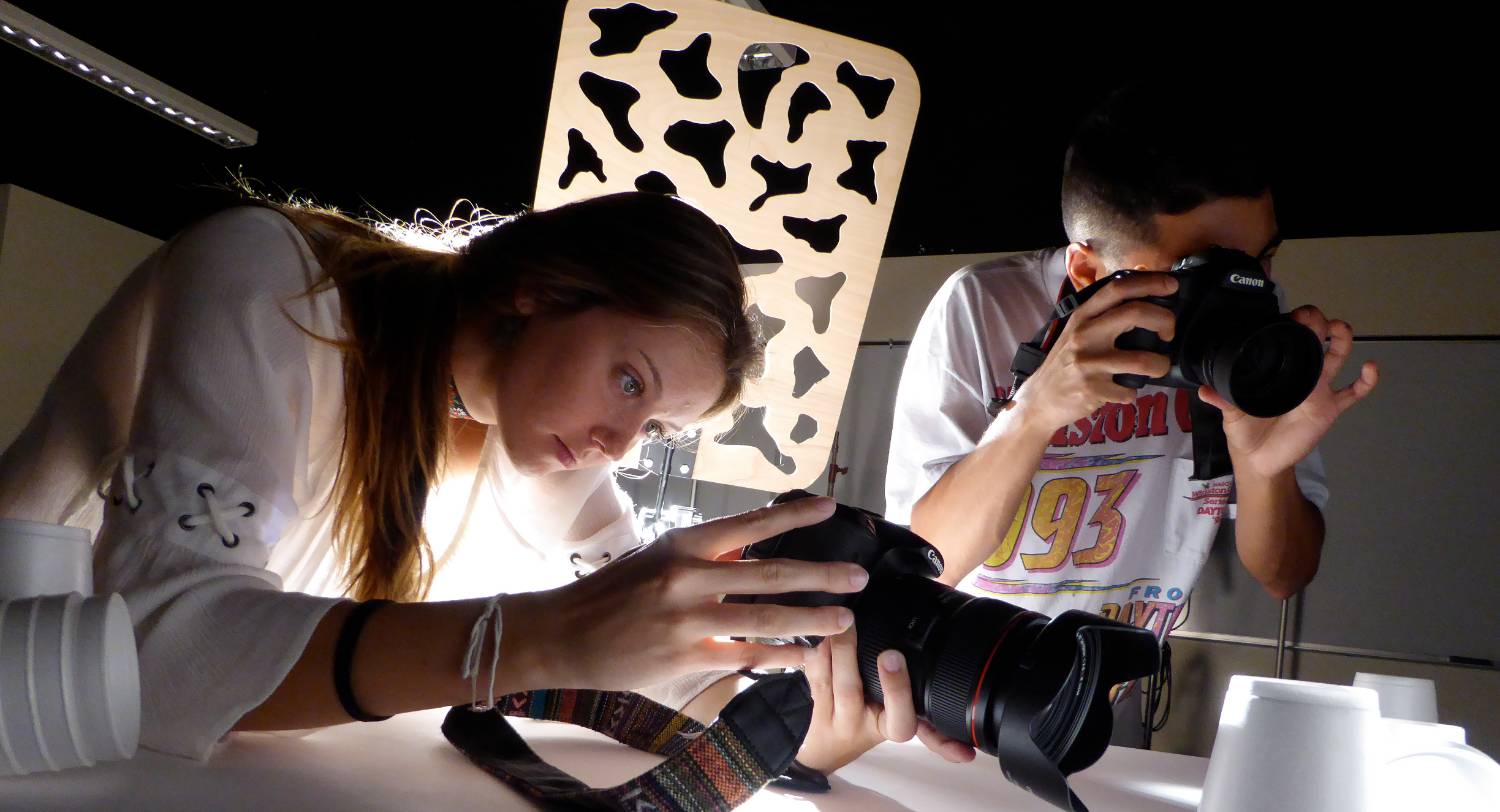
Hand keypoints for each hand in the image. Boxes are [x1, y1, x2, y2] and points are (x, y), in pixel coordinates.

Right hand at [513, 496, 868, 690]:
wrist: (563, 633)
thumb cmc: (610, 594)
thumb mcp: (655, 557)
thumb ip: (704, 557)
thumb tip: (752, 552)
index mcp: (683, 544)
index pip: (751, 524)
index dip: (796, 516)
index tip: (831, 510)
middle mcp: (689, 576)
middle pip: (772, 573)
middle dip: (823, 575)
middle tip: (858, 577)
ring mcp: (688, 618)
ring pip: (766, 617)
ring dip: (812, 618)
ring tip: (843, 618)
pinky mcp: (684, 656)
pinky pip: (745, 656)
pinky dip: (780, 657)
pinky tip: (804, 656)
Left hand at [795, 622, 974, 773]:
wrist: (827, 752)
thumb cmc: (873, 722)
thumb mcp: (902, 714)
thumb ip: (926, 689)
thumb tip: (959, 631)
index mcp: (892, 724)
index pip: (901, 718)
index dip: (898, 690)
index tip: (893, 657)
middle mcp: (862, 722)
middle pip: (852, 689)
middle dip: (849, 652)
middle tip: (851, 620)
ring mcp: (834, 715)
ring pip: (827, 679)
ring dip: (827, 646)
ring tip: (833, 618)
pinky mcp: (813, 705)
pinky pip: (811, 675)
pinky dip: (813, 651)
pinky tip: (819, 633)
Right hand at [1014, 273, 1178, 432]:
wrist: (1040, 398)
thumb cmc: (1066, 361)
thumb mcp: (1080, 327)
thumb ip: (1108, 303)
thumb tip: (1140, 269)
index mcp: (1082, 316)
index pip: (1118, 288)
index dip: (1149, 282)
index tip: (1171, 285)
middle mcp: (1083, 335)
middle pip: (1134, 313)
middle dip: (1164, 320)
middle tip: (1168, 332)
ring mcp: (1087, 363)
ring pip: (1141, 360)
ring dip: (1160, 364)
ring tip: (1158, 367)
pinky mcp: (1091, 390)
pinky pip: (1129, 390)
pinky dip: (1133, 392)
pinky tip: (1125, 390)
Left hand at [1199, 305, 1378, 477]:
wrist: (1258, 461)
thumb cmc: (1245, 432)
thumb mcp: (1231, 415)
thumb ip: (1223, 401)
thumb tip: (1204, 390)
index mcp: (1277, 369)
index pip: (1288, 338)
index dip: (1293, 323)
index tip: (1292, 316)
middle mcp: (1300, 373)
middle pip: (1317, 339)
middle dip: (1318, 323)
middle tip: (1312, 319)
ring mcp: (1318, 389)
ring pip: (1338, 356)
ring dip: (1343, 339)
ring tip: (1340, 329)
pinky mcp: (1329, 409)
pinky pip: (1353, 393)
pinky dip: (1366, 381)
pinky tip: (1371, 368)